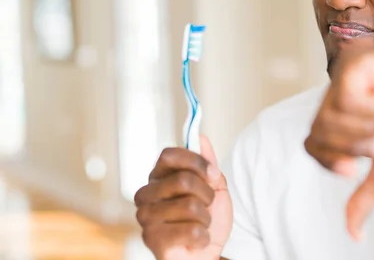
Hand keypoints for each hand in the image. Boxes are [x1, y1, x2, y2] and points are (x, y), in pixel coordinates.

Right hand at [135, 135, 232, 259]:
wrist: (207, 253)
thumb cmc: (207, 219)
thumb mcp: (215, 186)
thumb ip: (207, 162)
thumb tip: (201, 137)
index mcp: (158, 177)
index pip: (169, 154)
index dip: (196, 162)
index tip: (213, 174)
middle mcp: (146, 194)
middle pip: (183, 180)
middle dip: (207, 194)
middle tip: (206, 206)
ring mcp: (145, 217)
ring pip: (190, 206)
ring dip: (206, 218)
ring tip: (200, 225)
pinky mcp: (151, 240)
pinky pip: (191, 231)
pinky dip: (202, 237)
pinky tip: (195, 241)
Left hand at [306, 50, 373, 239]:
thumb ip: (363, 201)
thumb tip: (353, 234)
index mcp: (342, 122)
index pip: (312, 145)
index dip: (329, 161)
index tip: (352, 171)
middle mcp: (339, 100)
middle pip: (318, 132)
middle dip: (356, 147)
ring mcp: (346, 80)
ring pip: (328, 116)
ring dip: (365, 129)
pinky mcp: (356, 65)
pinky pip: (344, 95)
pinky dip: (370, 107)